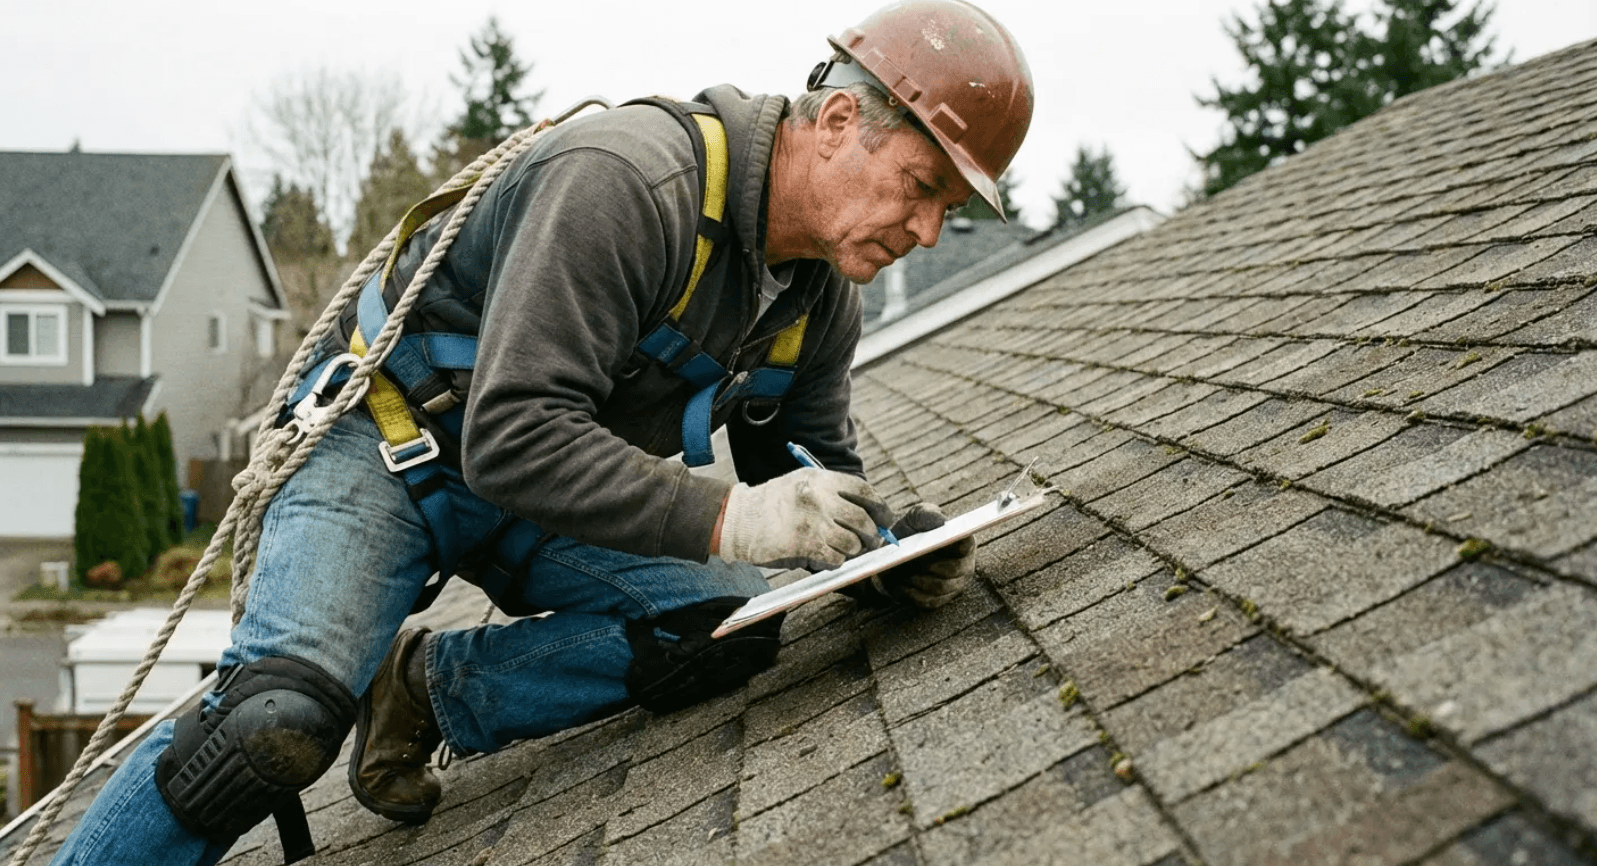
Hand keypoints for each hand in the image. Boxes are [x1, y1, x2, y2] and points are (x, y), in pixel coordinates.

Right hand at [718, 468, 893, 570]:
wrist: (738, 519)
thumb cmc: (772, 504)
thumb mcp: (801, 483)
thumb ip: (832, 494)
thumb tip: (870, 515)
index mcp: (820, 479)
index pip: (863, 490)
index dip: (881, 506)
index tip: (886, 518)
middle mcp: (818, 498)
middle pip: (862, 519)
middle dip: (873, 534)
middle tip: (873, 541)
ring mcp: (812, 522)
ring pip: (852, 542)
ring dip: (854, 550)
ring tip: (845, 549)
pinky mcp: (804, 544)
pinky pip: (835, 559)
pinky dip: (836, 562)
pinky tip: (826, 557)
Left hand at [869, 503, 973, 608]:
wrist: (892, 556)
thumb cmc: (909, 532)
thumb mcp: (915, 517)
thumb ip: (926, 514)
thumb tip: (940, 521)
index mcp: (963, 543)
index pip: (966, 545)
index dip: (953, 544)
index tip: (935, 542)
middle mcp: (964, 566)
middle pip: (954, 570)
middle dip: (931, 565)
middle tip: (912, 558)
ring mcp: (953, 586)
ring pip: (940, 588)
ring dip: (919, 579)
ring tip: (903, 571)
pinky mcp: (938, 601)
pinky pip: (928, 602)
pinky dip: (912, 593)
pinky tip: (901, 584)